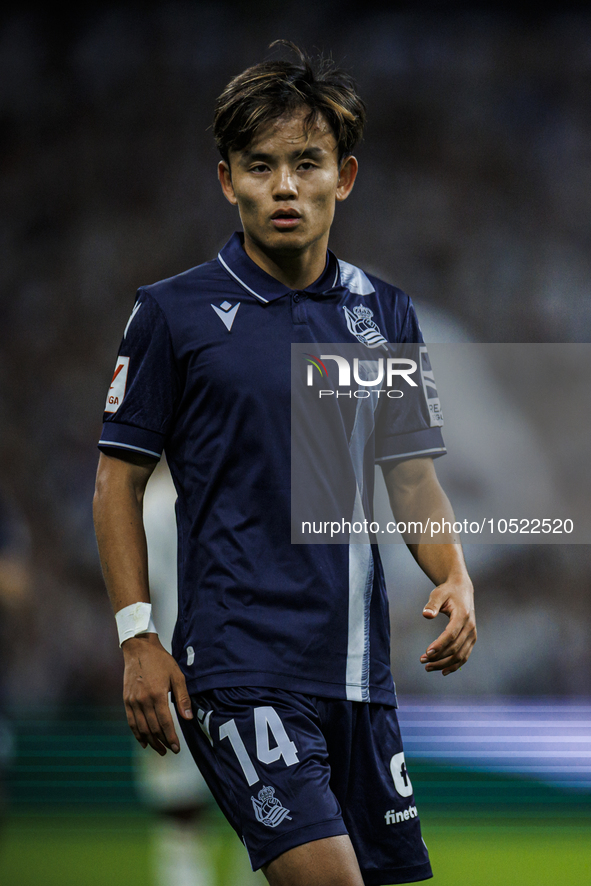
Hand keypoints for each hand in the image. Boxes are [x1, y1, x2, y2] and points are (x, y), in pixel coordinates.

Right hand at [122, 633, 192, 753]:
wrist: (139, 649)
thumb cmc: (160, 661)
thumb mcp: (177, 676)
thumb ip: (183, 698)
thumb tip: (188, 717)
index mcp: (157, 694)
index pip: (165, 723)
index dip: (171, 737)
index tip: (176, 748)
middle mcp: (143, 700)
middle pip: (153, 728)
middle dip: (162, 742)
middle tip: (169, 750)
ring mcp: (133, 701)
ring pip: (141, 728)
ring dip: (150, 741)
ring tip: (159, 749)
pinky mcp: (126, 700)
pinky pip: (131, 722)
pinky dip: (136, 734)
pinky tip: (143, 741)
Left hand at [420, 577, 475, 675]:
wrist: (462, 590)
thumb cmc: (447, 592)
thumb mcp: (438, 593)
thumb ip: (432, 604)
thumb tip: (426, 615)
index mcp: (462, 616)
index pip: (451, 635)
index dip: (439, 645)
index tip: (427, 652)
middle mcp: (470, 627)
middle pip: (455, 649)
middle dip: (439, 657)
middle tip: (422, 661)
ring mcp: (472, 635)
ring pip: (460, 656)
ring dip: (444, 664)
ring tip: (428, 667)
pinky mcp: (471, 639)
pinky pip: (464, 656)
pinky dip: (455, 666)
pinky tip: (443, 671)